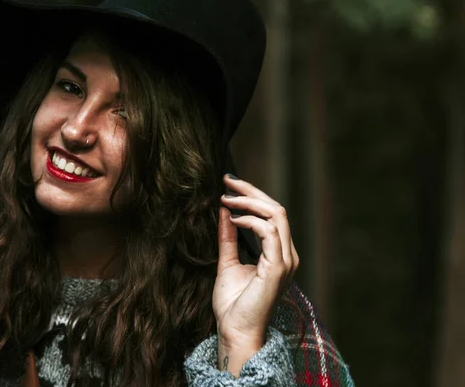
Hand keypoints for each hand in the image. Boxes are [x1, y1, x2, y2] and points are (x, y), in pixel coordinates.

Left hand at [213, 174, 298, 374]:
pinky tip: (232, 219)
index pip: (273, 215)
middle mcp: (288, 255)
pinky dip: (249, 220)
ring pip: (276, 215)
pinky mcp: (278, 267)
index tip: (229, 185)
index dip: (252, 196)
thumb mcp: (228, 262)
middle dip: (251, 191)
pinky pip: (269, 232)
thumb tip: (224, 211)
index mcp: (279, 254)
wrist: (235, 331)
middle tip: (228, 181)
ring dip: (249, 202)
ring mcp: (285, 261)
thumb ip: (229, 238)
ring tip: (225, 199)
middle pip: (277, 209)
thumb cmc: (233, 304)